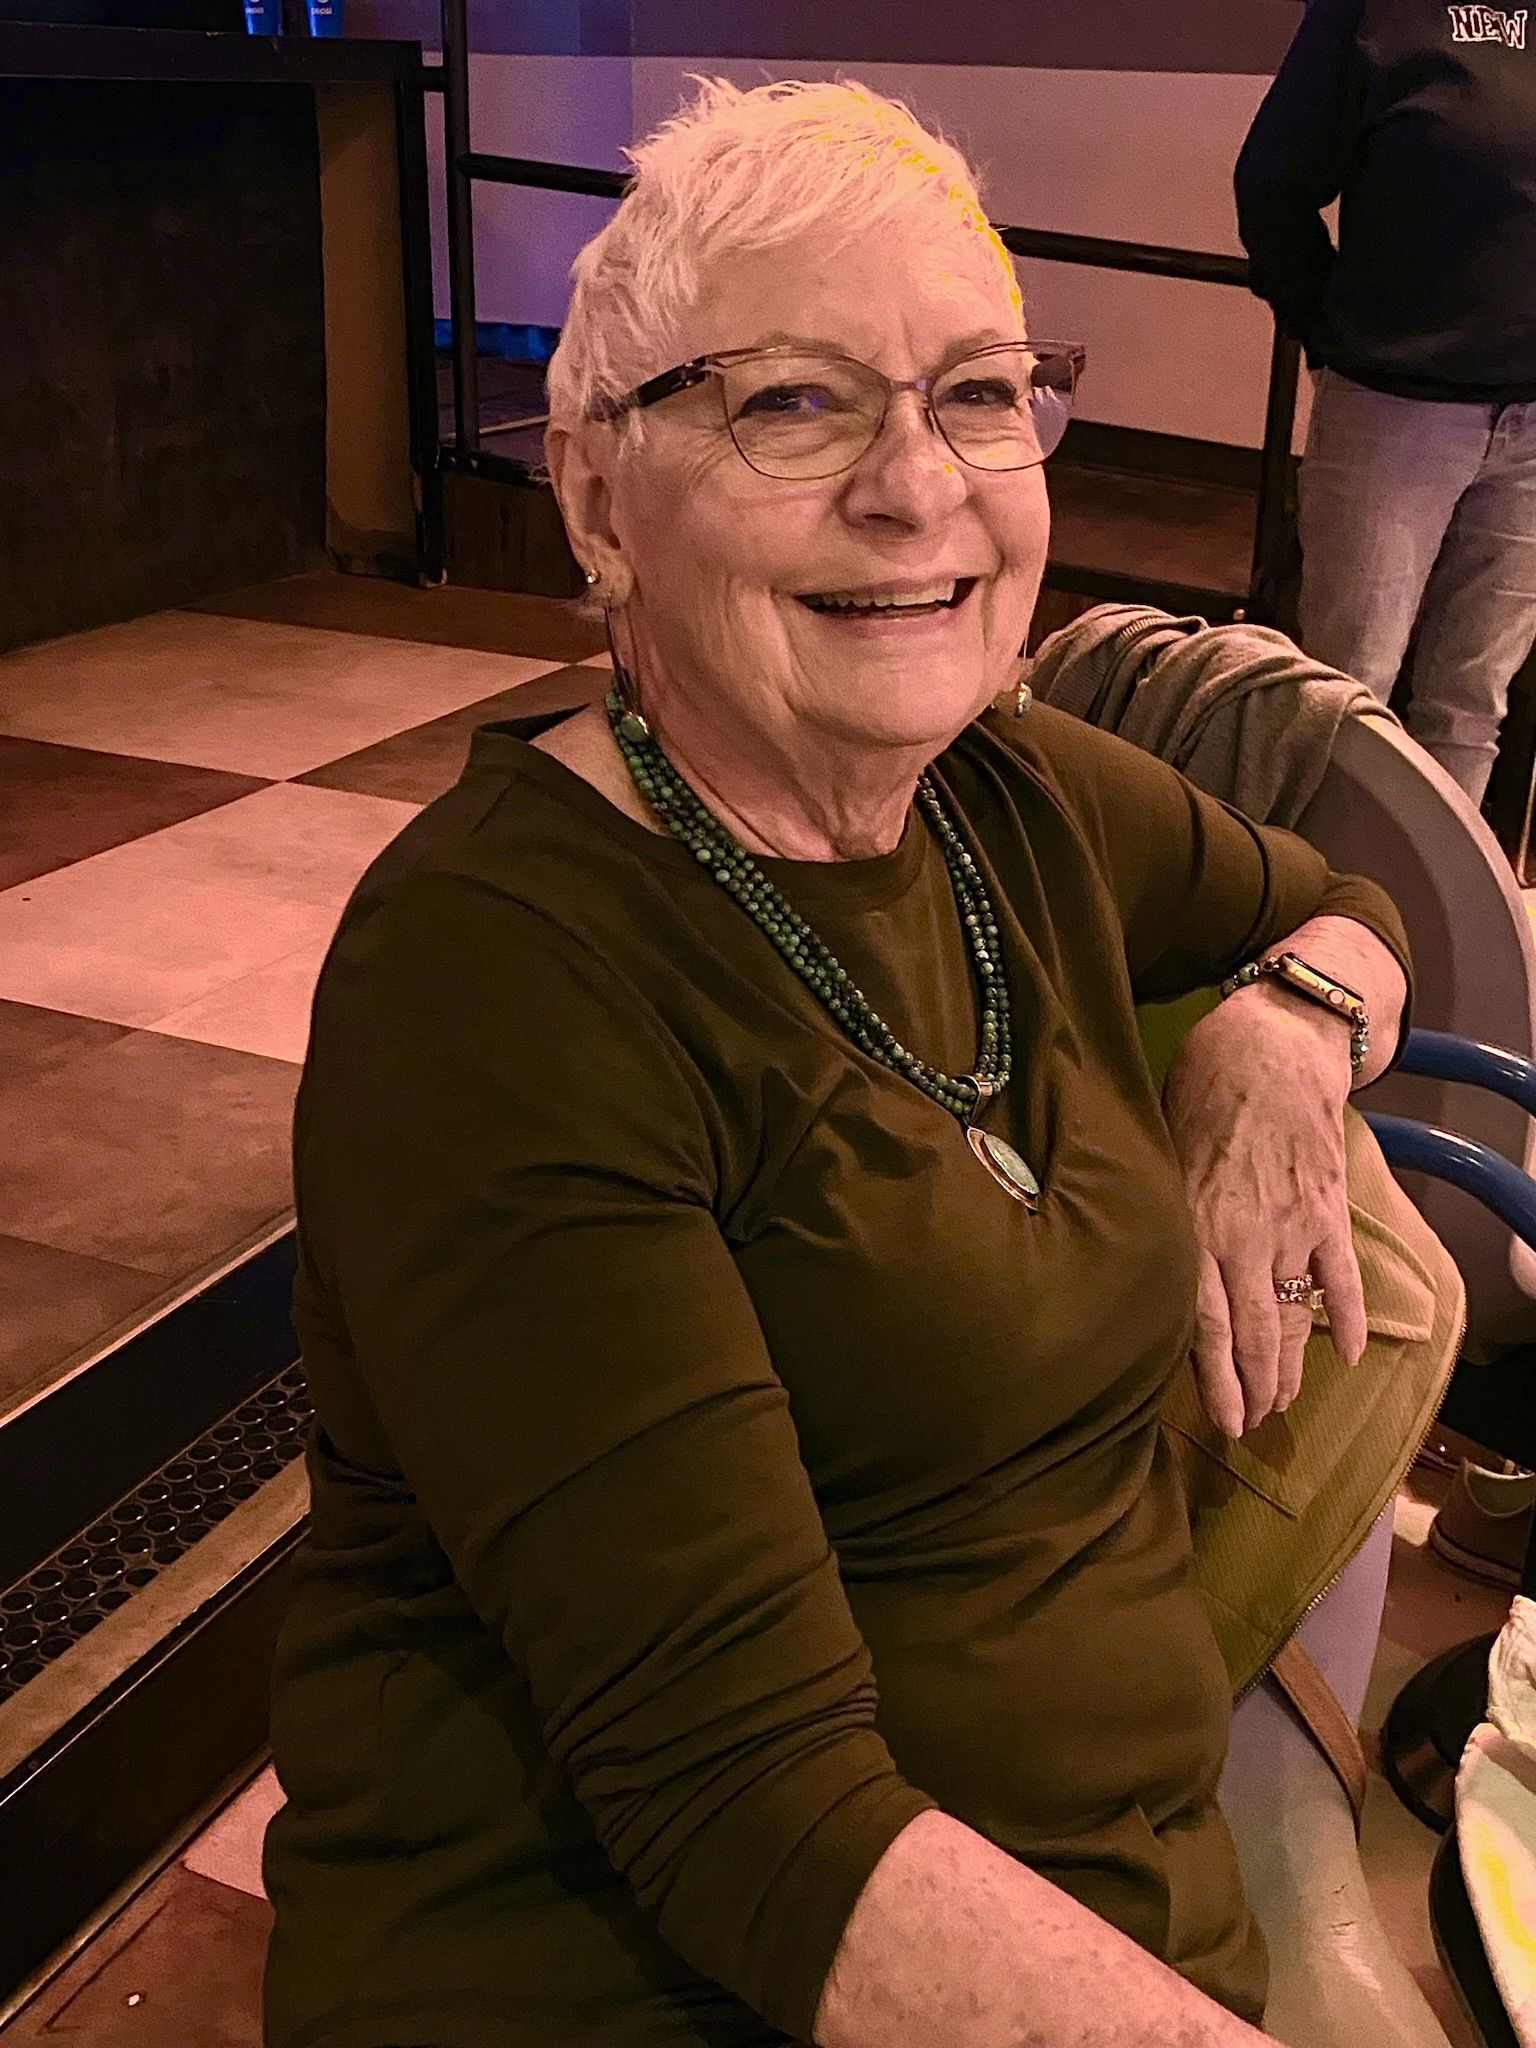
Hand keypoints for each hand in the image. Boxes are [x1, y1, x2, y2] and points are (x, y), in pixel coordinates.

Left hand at [1161, 989, 1366, 1435]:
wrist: (1269, 1046)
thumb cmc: (1196, 1091)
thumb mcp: (1155, 1153)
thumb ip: (1155, 1215)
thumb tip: (1129, 1264)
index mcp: (1195, 1229)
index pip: (1206, 1326)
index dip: (1216, 1380)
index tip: (1223, 1421)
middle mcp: (1246, 1239)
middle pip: (1254, 1333)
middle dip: (1255, 1388)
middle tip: (1251, 1429)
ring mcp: (1294, 1227)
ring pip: (1296, 1314)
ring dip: (1292, 1365)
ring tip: (1284, 1403)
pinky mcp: (1329, 1209)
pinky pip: (1342, 1275)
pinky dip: (1350, 1316)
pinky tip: (1349, 1353)